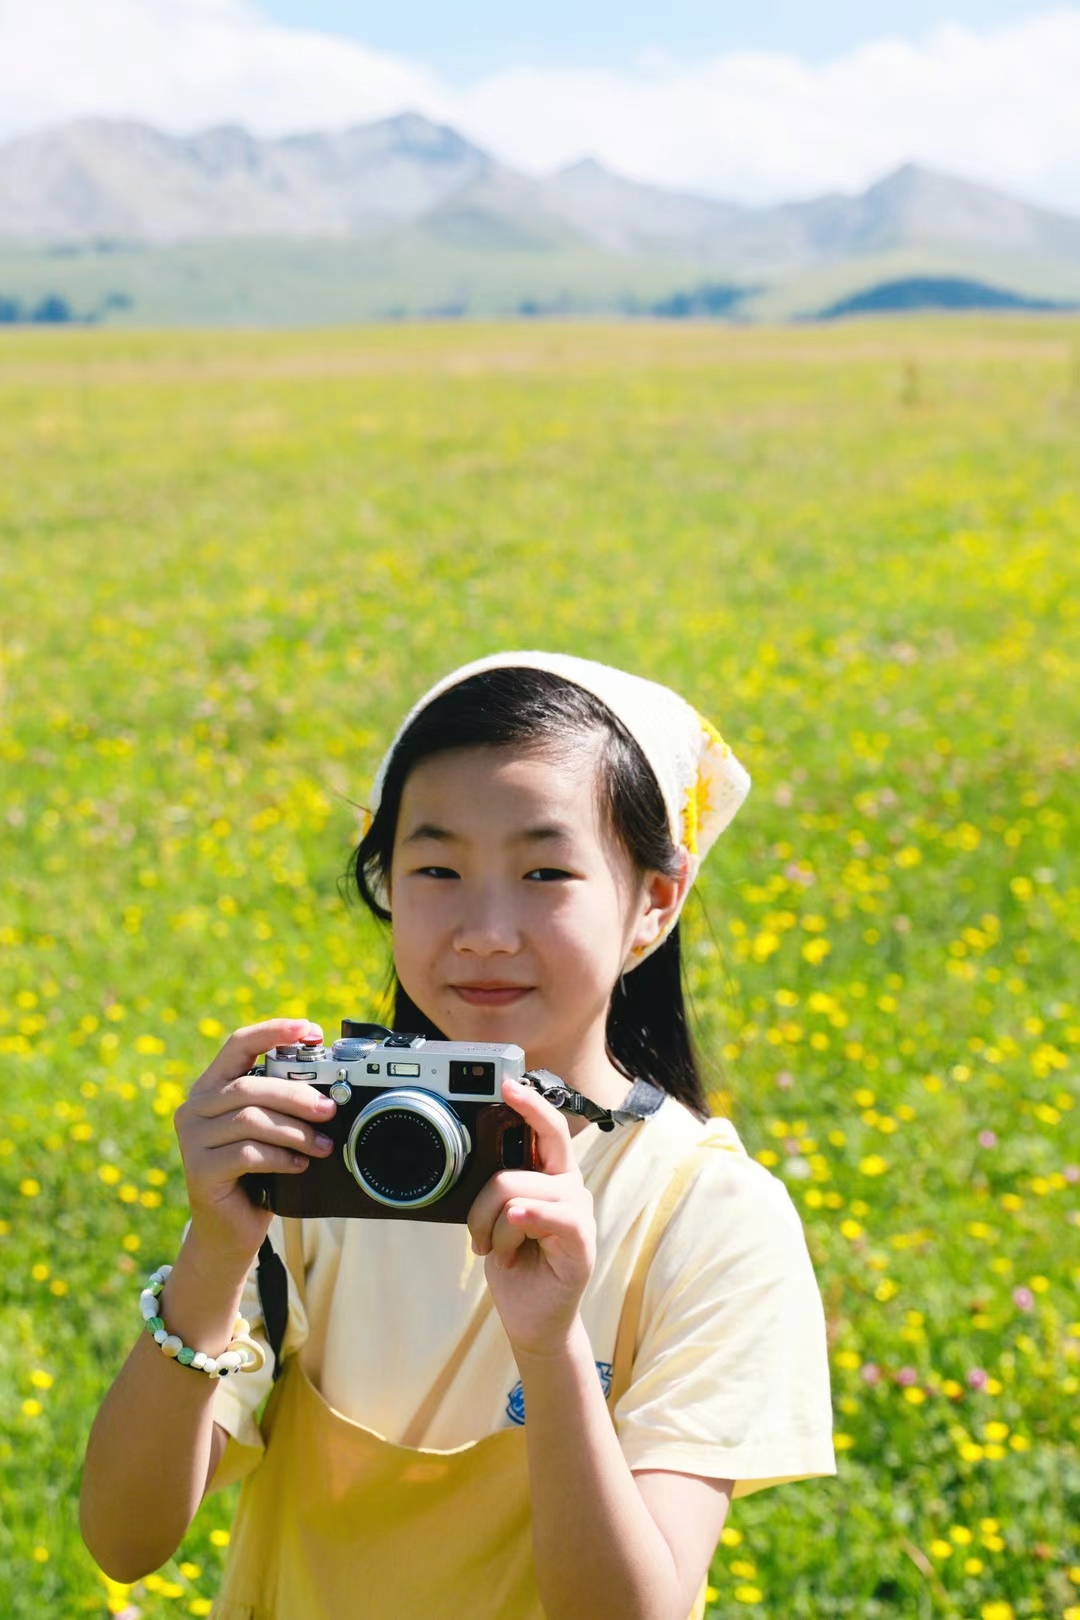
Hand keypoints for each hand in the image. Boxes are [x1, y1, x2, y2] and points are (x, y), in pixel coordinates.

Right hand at [174, 1018, 337, 1267]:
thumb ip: (282, 1105)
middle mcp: (195, 1108)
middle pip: (249, 1085)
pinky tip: (299, 1165)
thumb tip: (329, 1091)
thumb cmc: (257, 1175)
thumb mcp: (270, 1131)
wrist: (230, 1232)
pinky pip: (247, 1153)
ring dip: (295, 1131)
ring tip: (322, 1145)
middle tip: (329, 1109)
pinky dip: (281, 1156)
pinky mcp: (199, 1170)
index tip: (310, 1029)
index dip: (274, 1031)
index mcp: (212, 1087)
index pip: (239, 1044)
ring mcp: (192, 1139)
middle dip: (296, 1095)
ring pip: (250, 1119)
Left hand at [467, 1078, 595, 1359]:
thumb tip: (472, 1165)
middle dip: (489, 1189)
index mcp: (548, 1175)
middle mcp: (567, 1186)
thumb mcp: (495, 1221)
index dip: (529, 1103)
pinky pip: (548, 1215)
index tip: (507, 1083)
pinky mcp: (581, 1241)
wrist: (531, 1319)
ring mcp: (577, 1212)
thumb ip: (494, 1190)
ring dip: (491, 1228)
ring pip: (515, 1191)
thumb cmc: (515, 1264)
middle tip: (477, 1230)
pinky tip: (515, 1236)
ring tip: (497, 1252)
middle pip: (527, 1156)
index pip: (546, 1128)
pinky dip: (522, 1222)